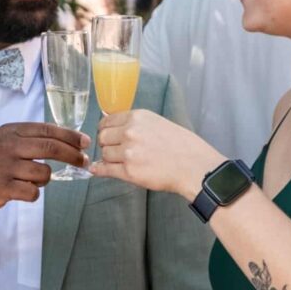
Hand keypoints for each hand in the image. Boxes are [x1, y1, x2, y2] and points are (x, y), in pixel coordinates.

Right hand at [0, 122, 90, 217]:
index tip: (85, 142)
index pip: (47, 130)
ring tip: (31, 180)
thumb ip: (30, 139)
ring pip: (44, 173)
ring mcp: (5, 166)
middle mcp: (8, 146)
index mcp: (11, 132)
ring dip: (44, 180)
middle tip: (84, 161)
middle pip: (50, 147)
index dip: (69, 136)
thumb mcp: (6, 143)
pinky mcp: (2, 187)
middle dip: (72, 155)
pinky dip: (33, 193)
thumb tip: (65, 141)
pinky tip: (22, 191)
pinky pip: (33, 192)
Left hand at [91, 110, 222, 196]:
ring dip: (109, 158)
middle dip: (107, 144)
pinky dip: (100, 170)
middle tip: (115, 151)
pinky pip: (106, 169)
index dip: (105, 130)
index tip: (108, 136)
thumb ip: (136, 124)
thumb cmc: (182, 146)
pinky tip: (97, 170)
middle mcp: (130, 132)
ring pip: (105, 154)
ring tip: (121, 162)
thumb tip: (114, 125)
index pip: (107, 120)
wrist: (194, 166)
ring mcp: (128, 152)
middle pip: (103, 137)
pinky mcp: (129, 172)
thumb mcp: (158, 123)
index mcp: (138, 117)